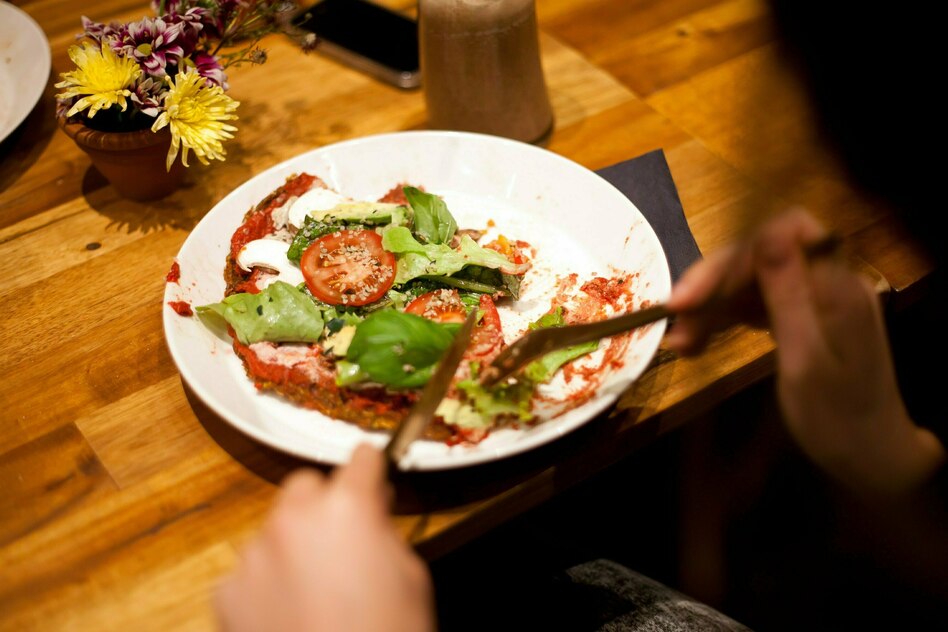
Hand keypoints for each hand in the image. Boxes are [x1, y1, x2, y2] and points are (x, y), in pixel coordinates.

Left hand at [214, 444, 435, 631]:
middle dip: (324, 505)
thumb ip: (382, 532)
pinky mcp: (228, 593)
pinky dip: (267, 585)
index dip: (371, 472)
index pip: (360, 460)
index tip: (373, 480)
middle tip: (344, 542)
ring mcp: (255, 556)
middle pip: (306, 486)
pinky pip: (251, 572)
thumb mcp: (410, 576)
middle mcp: (294, 520)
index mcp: (347, 508)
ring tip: (316, 591)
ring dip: (293, 546)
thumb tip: (370, 515)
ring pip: (275, 530)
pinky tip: (290, 616)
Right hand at [666, 208, 944, 495]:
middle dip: (715, 281)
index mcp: (836, 287)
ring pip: (754, 278)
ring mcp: (817, 300)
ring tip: (680, 340)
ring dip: (713, 303)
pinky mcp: (806, 317)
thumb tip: (767, 233)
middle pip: (762, 253)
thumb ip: (786, 294)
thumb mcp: (805, 360)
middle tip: (675, 316)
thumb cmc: (837, 420)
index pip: (782, 234)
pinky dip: (726, 317)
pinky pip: (758, 302)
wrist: (871, 459)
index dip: (735, 254)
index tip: (695, 294)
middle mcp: (829, 283)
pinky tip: (699, 340)